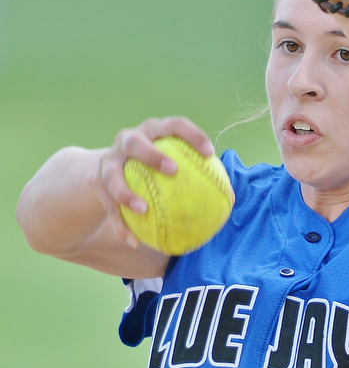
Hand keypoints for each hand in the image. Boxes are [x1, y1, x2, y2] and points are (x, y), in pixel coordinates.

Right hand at [94, 116, 214, 248]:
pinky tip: (133, 241)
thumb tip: (232, 199)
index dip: (192, 135)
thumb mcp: (170, 162)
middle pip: (136, 143)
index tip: (209, 152)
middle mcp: (127, 141)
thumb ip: (195, 174)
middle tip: (173, 170)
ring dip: (127, 193)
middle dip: (153, 155)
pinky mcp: (98, 183)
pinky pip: (108, 206)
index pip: (174, 126)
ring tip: (143, 209)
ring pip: (113, 176)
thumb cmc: (153, 168)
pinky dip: (120, 224)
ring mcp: (109, 161)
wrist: (106, 171)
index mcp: (152, 132)